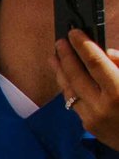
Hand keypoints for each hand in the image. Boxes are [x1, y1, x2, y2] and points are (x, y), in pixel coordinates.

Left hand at [52, 27, 118, 149]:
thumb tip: (105, 52)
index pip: (95, 63)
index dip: (83, 45)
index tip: (74, 33)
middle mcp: (102, 105)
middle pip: (76, 75)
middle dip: (66, 56)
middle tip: (60, 42)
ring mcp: (93, 117)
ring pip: (69, 89)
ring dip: (61, 71)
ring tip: (55, 57)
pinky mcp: (88, 126)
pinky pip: (74, 102)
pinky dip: (69, 88)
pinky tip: (65, 78)